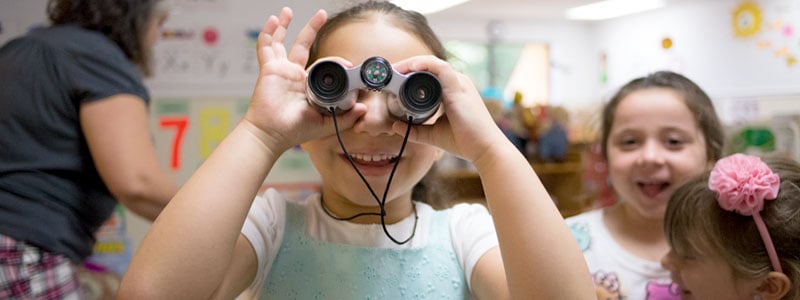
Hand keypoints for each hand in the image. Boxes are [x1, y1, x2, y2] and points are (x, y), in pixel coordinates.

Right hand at [244, 7, 366, 151]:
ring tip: (287, 11)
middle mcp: (294, 75)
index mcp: (307, 85)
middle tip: (321, 14)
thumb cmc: (295, 131)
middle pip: (303, 45)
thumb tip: (363, 109)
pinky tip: (274, 20)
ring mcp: (281, 70)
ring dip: (285, 25)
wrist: (273, 135)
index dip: (336, 62)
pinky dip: (268, 33)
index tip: (348, 64)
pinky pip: (266, 48)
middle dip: (312, 28)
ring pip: (282, 42)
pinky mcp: (270, 69)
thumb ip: (346, 117)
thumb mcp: (326, 124)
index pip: (322, 65)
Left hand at [391, 56, 508, 162]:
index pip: (428, 74)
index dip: (409, 72)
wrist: (484, 149)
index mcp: (451, 90)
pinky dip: (425, 65)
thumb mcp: (433, 134)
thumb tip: (395, 126)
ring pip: (432, 63)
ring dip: (411, 63)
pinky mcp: (459, 88)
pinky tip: (411, 67)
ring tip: (395, 69)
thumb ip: (414, 130)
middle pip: (428, 66)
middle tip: (388, 72)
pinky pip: (440, 69)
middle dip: (406, 66)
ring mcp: (459, 83)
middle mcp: (457, 83)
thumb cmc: (464, 141)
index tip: (392, 79)